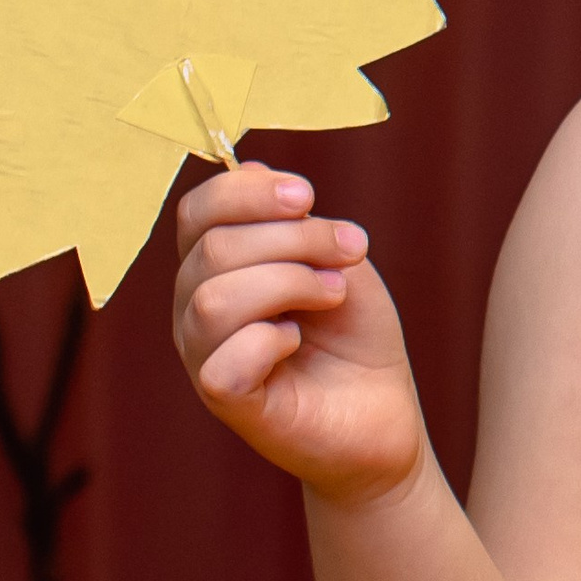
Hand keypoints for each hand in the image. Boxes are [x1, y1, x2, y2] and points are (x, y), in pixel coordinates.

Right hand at [173, 161, 427, 503]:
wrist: (385, 412)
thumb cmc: (355, 336)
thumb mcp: (335, 259)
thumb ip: (293, 218)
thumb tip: (249, 167)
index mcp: (216, 266)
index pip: (196, 213)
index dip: (246, 192)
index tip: (306, 196)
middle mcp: (195, 308)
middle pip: (214, 248)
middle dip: (294, 238)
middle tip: (349, 252)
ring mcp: (203, 356)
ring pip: (214, 297)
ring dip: (290, 282)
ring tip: (334, 293)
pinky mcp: (224, 401)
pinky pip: (223, 360)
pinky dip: (270, 340)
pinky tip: (298, 341)